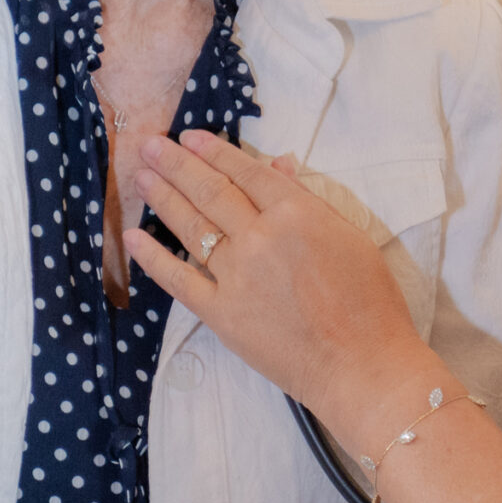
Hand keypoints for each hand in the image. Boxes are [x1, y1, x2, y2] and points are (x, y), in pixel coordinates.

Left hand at [126, 131, 431, 436]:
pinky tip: (132, 238)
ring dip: (162, 198)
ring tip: (141, 176)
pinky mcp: (221, 314)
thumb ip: (308, 201)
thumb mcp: (349, 238)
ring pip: (191, 227)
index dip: (215, 152)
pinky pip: (178, 280)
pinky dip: (152, 257)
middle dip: (176, 164)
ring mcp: (236, 276)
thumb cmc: (370, 302)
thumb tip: (278, 166)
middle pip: (210, 192)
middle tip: (149, 145)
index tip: (190, 137)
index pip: (247, 173)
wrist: (361, 365)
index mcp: (296, 214)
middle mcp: (259, 238)